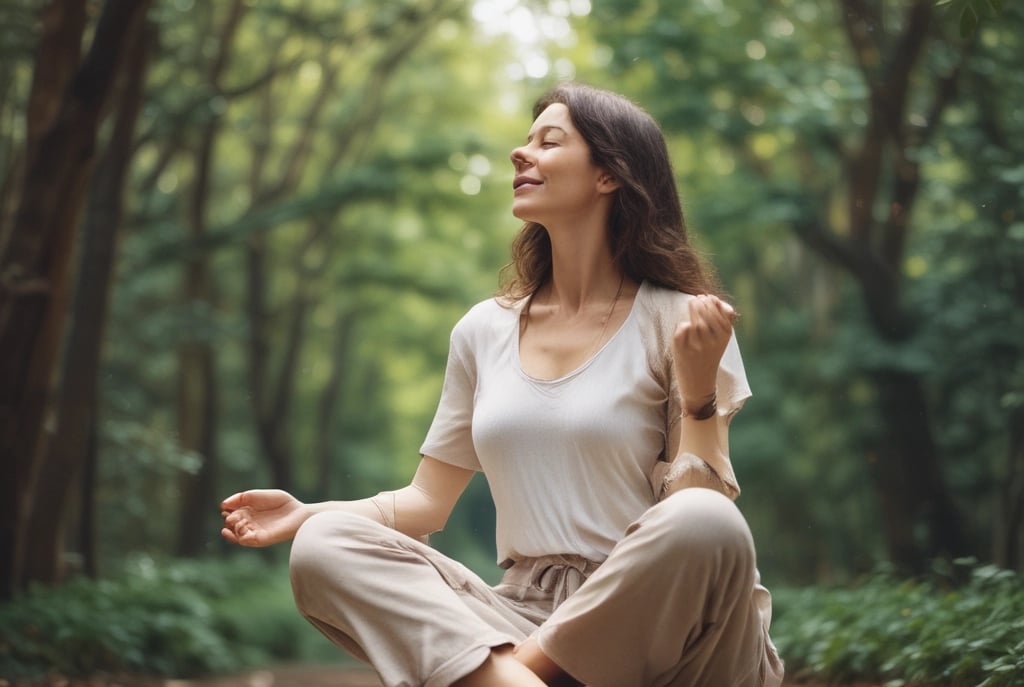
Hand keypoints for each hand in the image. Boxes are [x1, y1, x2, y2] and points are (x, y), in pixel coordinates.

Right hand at [220, 489, 307, 546]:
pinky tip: (243, 526)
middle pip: (232, 526)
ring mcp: (255, 533)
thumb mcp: (258, 495)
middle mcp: (250, 524)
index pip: (231, 515)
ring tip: (238, 522)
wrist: (300, 512)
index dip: (227, 511)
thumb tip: (222, 505)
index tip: (226, 507)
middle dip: (229, 520)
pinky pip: (246, 541)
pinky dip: (240, 535)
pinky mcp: (261, 540)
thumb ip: (241, 498)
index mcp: (249, 513)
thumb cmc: (282, 503)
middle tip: (232, 516)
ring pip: (236, 536)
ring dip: (233, 529)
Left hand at [672, 294, 736, 410]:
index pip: (720, 312)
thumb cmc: (709, 357)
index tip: (707, 297)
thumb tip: (718, 300)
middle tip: (697, 299)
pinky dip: (683, 326)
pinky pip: (682, 329)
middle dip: (701, 303)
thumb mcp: (721, 340)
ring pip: (694, 321)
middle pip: (706, 314)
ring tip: (692, 303)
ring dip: (692, 309)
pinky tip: (685, 327)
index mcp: (725, 337)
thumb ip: (723, 321)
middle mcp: (713, 341)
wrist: (699, 384)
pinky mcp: (682, 349)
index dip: (713, 302)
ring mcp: (697, 345)